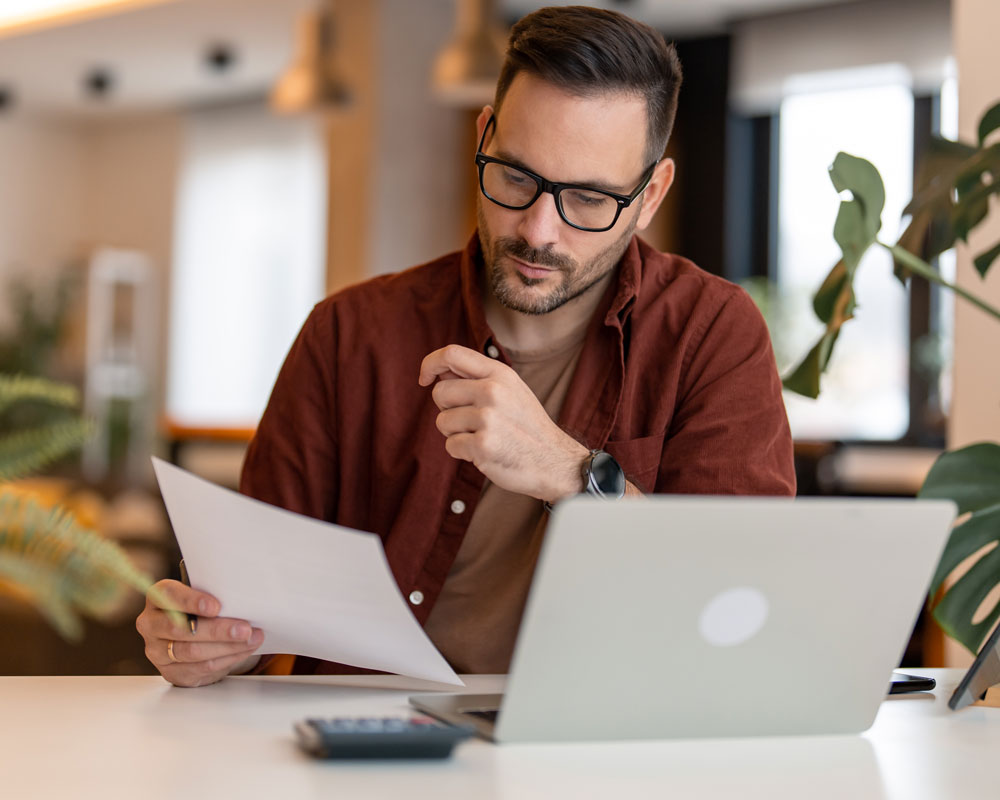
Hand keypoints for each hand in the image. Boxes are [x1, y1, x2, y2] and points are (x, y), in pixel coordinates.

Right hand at [136, 580, 263, 687]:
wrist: (196, 637)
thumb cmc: (201, 610)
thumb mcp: (205, 597)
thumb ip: (214, 597)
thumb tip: (242, 602)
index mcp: (158, 597)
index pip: (169, 596)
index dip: (192, 601)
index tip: (216, 607)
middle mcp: (151, 624)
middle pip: (180, 629)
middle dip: (217, 630)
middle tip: (244, 629)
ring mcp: (158, 651)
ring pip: (192, 652)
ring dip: (227, 646)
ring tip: (251, 639)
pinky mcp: (171, 672)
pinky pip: (200, 668)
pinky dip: (227, 659)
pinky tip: (243, 650)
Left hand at [419, 344, 588, 501]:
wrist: (554, 460)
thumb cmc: (526, 425)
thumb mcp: (510, 390)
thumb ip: (478, 378)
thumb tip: (439, 371)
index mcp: (499, 373)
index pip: (451, 354)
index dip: (430, 364)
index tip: (424, 379)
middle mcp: (493, 391)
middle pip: (440, 392)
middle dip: (448, 409)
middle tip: (471, 421)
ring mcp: (488, 418)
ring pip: (442, 422)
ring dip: (456, 434)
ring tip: (483, 436)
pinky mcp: (483, 445)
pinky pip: (450, 446)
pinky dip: (462, 453)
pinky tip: (484, 452)